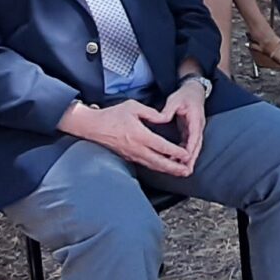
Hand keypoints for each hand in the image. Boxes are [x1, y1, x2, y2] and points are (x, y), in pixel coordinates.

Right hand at [60, 100, 194, 176]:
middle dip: (175, 168)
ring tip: (180, 172)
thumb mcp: (133, 107)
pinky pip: (146, 164)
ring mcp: (132, 155)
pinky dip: (157, 167)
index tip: (187, 155)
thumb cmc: (112, 115)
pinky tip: (165, 167)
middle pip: (159, 162)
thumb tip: (164, 117)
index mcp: (140, 135)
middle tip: (187, 171)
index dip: (176, 152)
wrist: (93, 127)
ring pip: (153, 165)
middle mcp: (137, 148)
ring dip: (168, 170)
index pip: (161, 146)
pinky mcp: (129, 157)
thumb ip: (151, 113)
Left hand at [158, 78, 208, 165]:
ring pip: (194, 147)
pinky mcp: (191, 131)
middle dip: (192, 159)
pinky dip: (185, 153)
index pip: (194, 135)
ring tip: (182, 171)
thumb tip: (161, 118)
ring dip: (189, 159)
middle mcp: (198, 126)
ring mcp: (196, 129)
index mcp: (195, 118)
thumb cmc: (185, 95)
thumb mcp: (175, 100)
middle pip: (196, 145)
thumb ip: (168, 109)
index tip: (186, 158)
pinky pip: (189, 144)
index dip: (190, 147)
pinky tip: (178, 161)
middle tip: (186, 171)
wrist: (194, 91)